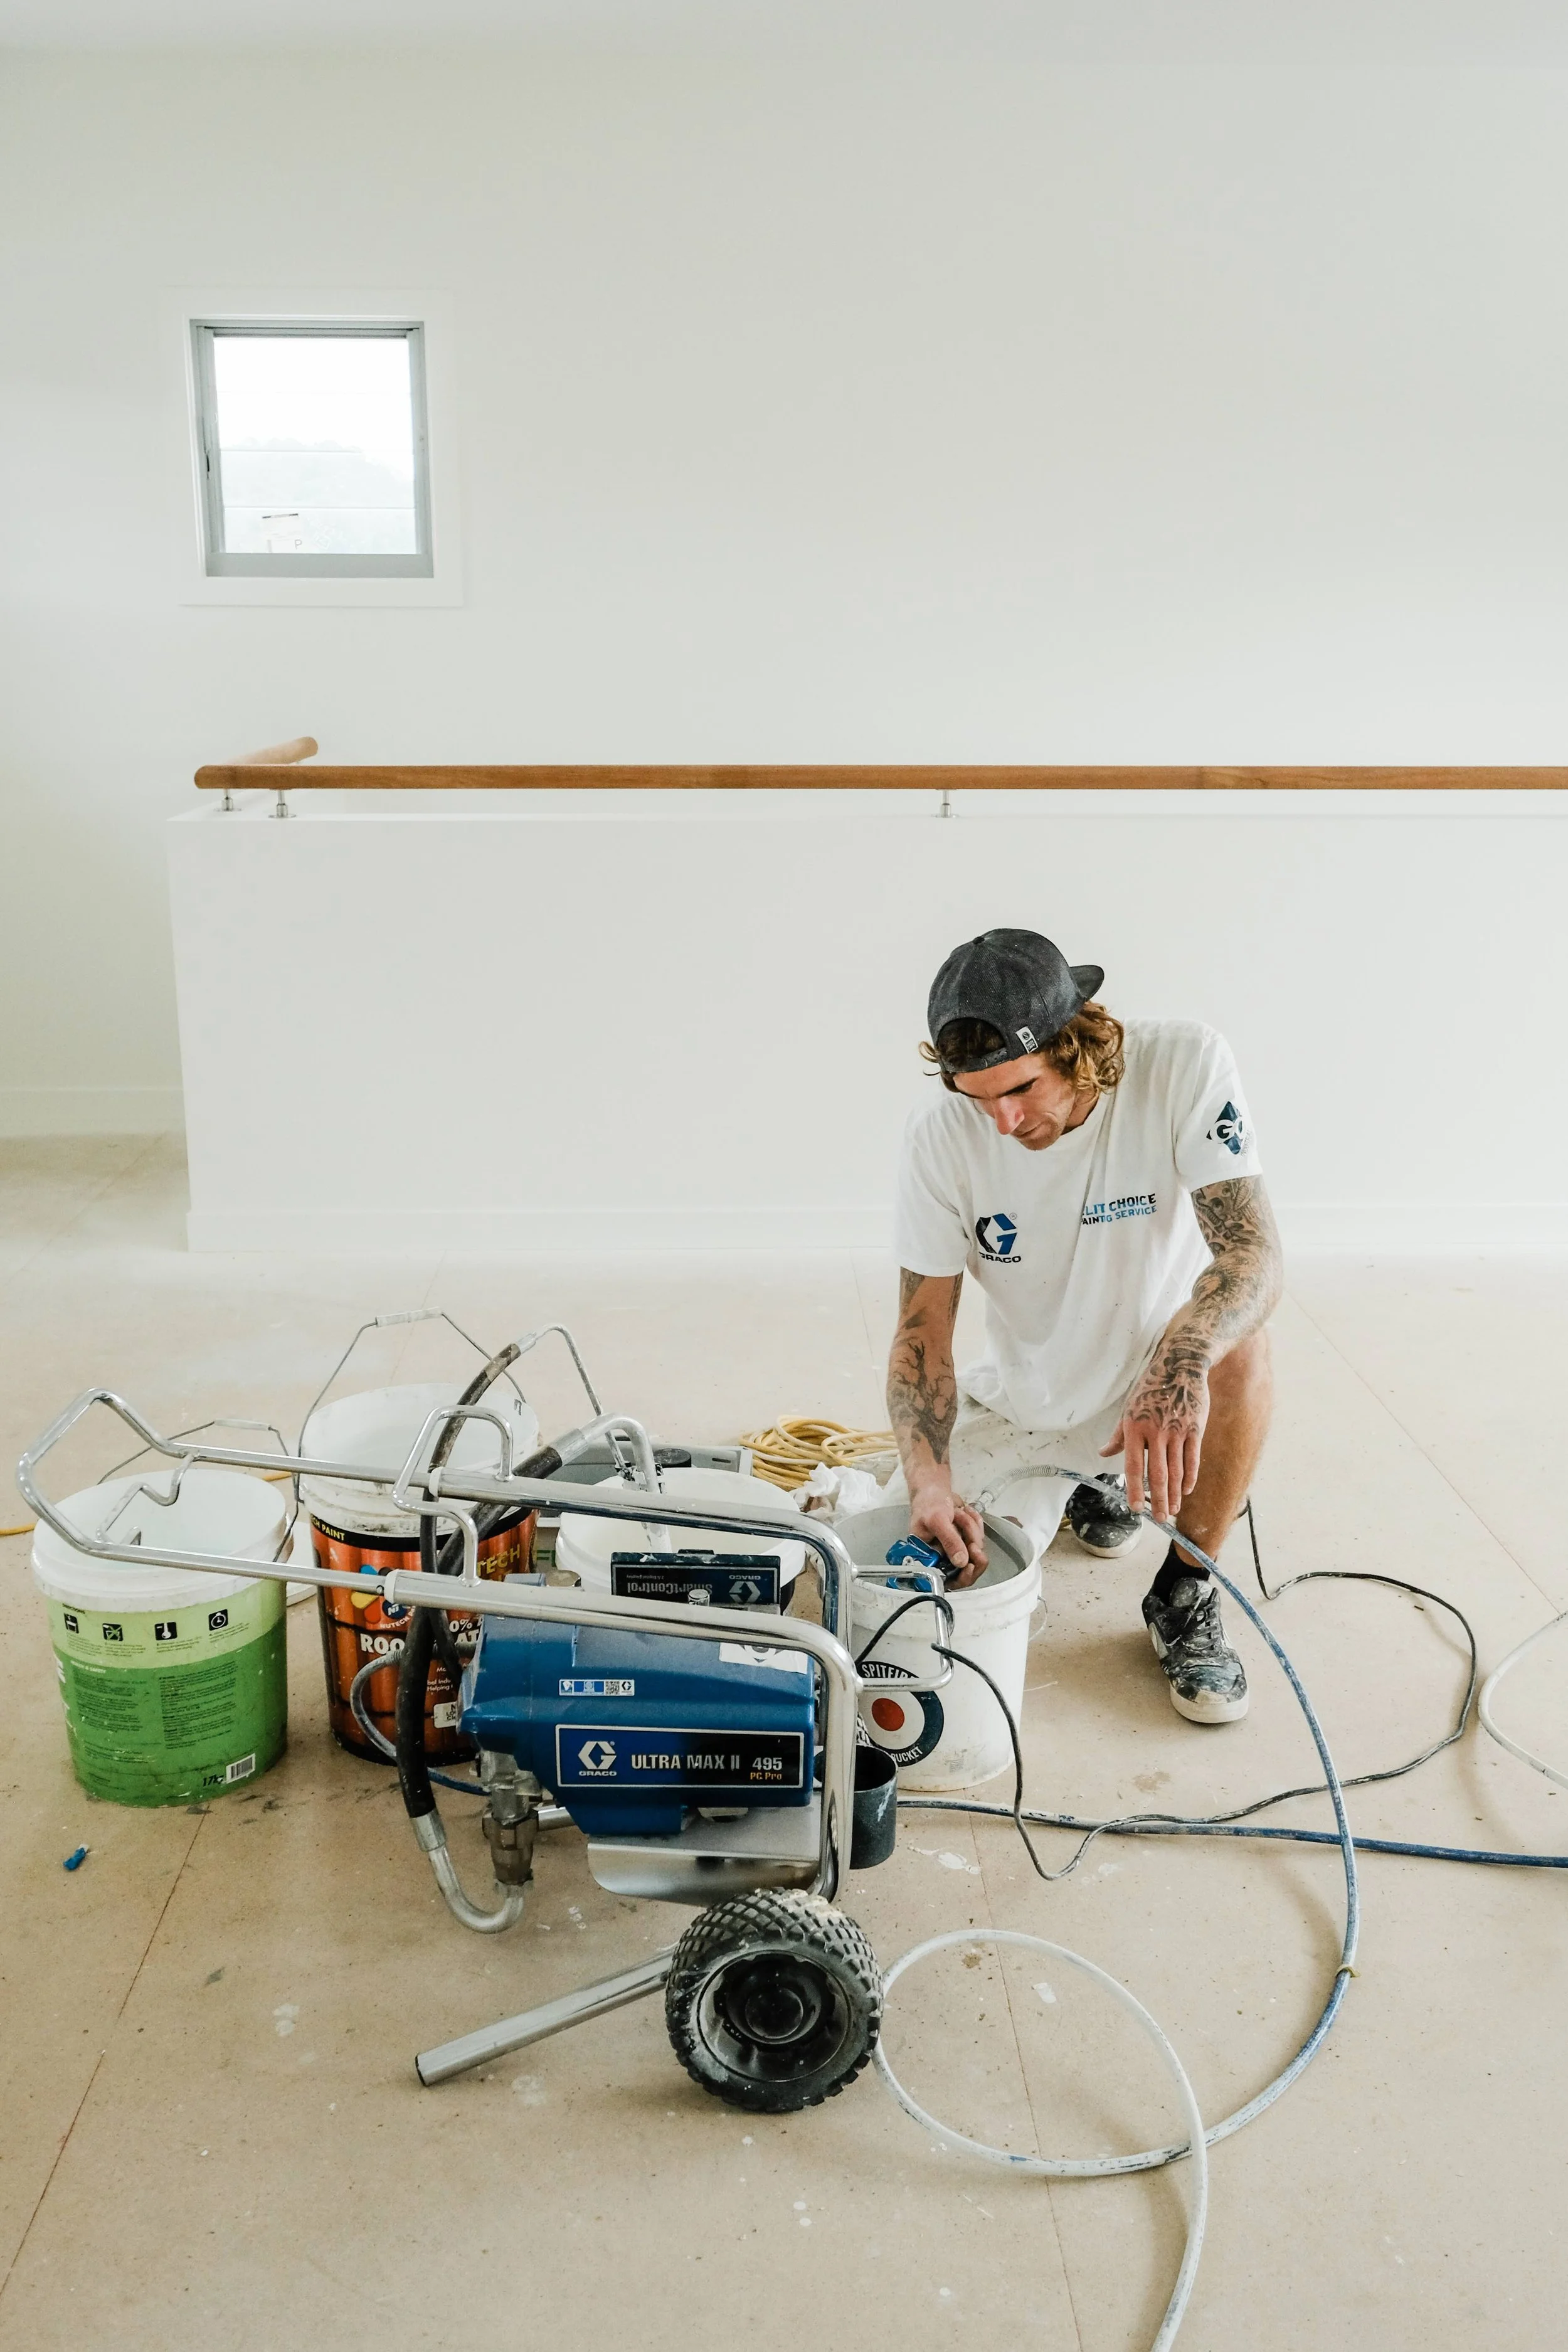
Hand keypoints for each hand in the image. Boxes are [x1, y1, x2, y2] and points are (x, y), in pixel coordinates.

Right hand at [907, 1481, 988, 1588]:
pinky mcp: (967, 1540)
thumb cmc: (928, 1505)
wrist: (934, 1490)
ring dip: (970, 1528)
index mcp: (930, 1560)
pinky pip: (980, 1536)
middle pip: (968, 1569)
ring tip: (957, 1513)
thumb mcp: (937, 1521)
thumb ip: (949, 1541)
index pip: (949, 1580)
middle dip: (972, 1550)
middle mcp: (944, 1559)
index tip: (970, 1564)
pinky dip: (976, 1522)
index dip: (962, 1576)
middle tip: (973, 1541)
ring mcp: (958, 1550)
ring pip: (976, 1549)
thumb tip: (961, 1562)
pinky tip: (964, 1512)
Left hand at [1101, 1346, 1209, 1523]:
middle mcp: (1155, 1432)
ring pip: (1176, 1471)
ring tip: (1171, 1510)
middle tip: (1158, 1518)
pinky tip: (1185, 1491)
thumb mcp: (1129, 1408)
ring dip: (1173, 1494)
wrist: (1180, 1365)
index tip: (1135, 1509)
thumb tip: (1103, 1453)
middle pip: (1157, 1474)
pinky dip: (1189, 1478)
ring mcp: (1177, 1431)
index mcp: (1134, 1427)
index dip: (1134, 1489)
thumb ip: (1119, 1435)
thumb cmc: (1150, 1388)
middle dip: (1157, 1500)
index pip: (1132, 1466)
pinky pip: (1192, 1459)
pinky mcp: (1195, 1429)